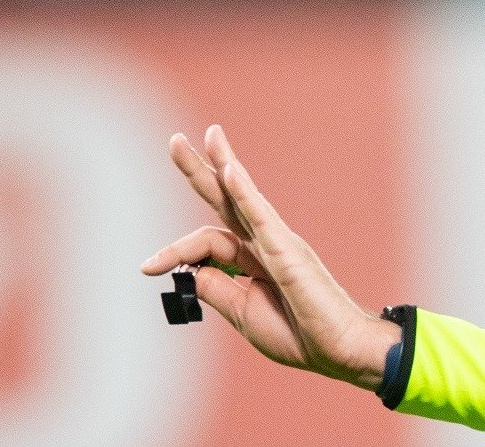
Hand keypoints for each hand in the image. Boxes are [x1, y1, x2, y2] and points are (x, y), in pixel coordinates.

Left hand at [141, 125, 400, 390]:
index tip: (145, 267)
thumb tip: (186, 268)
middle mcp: (266, 243)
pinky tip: (229, 170)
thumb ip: (216, 287)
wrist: (338, 349)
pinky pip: (261, 217)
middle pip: (226, 199)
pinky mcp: (288, 251)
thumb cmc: (299, 333)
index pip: (208, 242)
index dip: (174, 250)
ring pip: (245, 197)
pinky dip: (244, 192)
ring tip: (209, 134)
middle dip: (200, 169)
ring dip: (224, 163)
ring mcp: (279, 242)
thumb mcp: (242, 312)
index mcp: (255, 259)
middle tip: (175, 140)